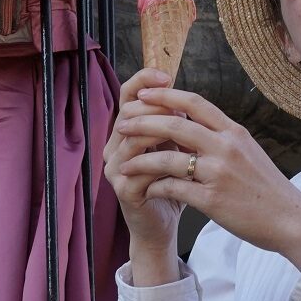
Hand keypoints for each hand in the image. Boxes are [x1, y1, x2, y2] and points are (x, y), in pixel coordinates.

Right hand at [104, 69, 181, 284]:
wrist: (166, 225)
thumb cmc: (174, 183)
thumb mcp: (178, 147)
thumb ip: (177, 124)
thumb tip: (186, 97)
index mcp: (128, 131)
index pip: (127, 95)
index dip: (142, 81)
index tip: (166, 75)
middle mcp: (114, 146)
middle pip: (128, 112)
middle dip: (156, 106)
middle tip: (180, 107)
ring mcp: (115, 168)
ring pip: (132, 138)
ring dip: (159, 130)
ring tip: (183, 128)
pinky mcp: (124, 190)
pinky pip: (139, 168)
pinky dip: (161, 160)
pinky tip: (180, 158)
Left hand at [114, 88, 300, 269]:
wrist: (289, 219)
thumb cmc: (267, 187)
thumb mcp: (248, 151)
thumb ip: (222, 137)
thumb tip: (195, 123)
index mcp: (234, 132)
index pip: (195, 103)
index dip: (166, 96)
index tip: (144, 94)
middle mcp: (226, 147)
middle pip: (176, 125)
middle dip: (144, 122)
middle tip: (123, 123)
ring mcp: (219, 173)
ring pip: (169, 159)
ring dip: (142, 160)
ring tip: (125, 162)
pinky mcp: (213, 200)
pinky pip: (175, 189)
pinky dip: (156, 188)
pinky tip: (146, 190)